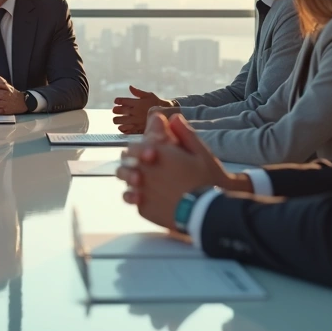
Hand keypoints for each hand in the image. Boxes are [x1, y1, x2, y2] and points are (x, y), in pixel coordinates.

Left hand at [112, 86, 173, 132]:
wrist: (167, 115)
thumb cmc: (157, 103)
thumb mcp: (149, 95)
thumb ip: (138, 92)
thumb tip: (130, 87)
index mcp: (137, 102)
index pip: (121, 101)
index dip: (117, 101)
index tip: (117, 102)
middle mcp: (135, 111)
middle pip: (118, 111)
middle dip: (115, 110)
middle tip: (116, 111)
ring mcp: (136, 121)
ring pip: (119, 121)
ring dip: (117, 120)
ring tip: (119, 119)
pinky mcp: (138, 129)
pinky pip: (125, 130)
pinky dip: (122, 128)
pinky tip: (123, 126)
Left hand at [115, 113, 222, 235]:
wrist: (206, 212)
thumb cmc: (206, 180)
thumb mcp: (201, 153)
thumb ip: (185, 133)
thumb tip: (173, 118)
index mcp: (157, 154)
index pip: (133, 146)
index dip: (139, 148)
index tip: (148, 152)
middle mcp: (144, 171)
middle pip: (125, 163)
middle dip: (131, 162)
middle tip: (141, 166)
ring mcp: (142, 191)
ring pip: (125, 182)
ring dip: (130, 179)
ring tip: (139, 181)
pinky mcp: (143, 208)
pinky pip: (132, 200)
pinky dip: (137, 197)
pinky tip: (145, 197)